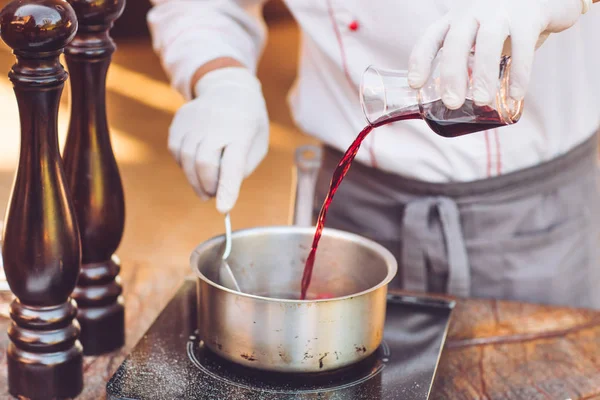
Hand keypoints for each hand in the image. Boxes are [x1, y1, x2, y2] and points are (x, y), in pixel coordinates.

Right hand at [168, 67, 268, 212]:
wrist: (228, 88)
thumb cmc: (248, 124)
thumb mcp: (257, 145)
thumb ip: (241, 169)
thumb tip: (220, 190)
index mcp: (242, 130)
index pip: (233, 163)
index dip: (227, 188)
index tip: (223, 209)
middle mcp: (217, 123)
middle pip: (204, 163)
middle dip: (208, 186)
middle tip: (213, 195)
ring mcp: (195, 120)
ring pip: (186, 160)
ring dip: (195, 180)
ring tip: (205, 184)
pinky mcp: (180, 121)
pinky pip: (176, 152)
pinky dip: (184, 165)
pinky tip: (195, 163)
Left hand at [408, 0, 588, 108]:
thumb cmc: (505, 19)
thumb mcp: (478, 33)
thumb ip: (468, 60)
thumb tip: (456, 100)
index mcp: (456, 19)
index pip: (431, 38)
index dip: (421, 60)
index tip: (415, 84)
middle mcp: (474, 12)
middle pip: (456, 42)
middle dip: (452, 73)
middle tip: (452, 102)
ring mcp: (502, 10)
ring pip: (487, 42)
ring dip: (483, 74)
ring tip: (481, 101)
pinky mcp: (529, 15)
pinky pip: (523, 45)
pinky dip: (519, 73)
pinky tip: (516, 94)